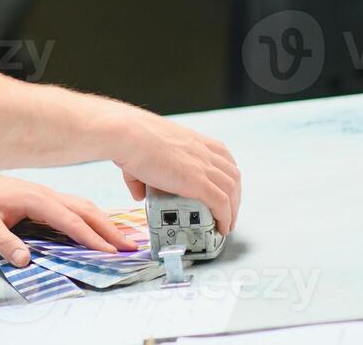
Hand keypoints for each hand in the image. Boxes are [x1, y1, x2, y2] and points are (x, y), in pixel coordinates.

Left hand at [0, 170, 137, 267]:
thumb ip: (4, 242)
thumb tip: (24, 259)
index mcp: (36, 199)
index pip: (70, 220)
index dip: (91, 237)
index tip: (109, 251)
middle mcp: (46, 194)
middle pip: (86, 210)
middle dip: (109, 229)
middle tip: (129, 247)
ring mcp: (48, 194)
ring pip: (84, 206)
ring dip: (104, 222)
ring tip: (122, 240)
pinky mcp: (45, 198)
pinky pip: (75, 207)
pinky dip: (92, 218)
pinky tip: (98, 228)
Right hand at [110, 107, 240, 234]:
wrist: (127, 135)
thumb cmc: (128, 138)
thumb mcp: (140, 154)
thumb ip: (139, 177)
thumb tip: (139, 194)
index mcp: (192, 139)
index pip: (222, 155)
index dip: (227, 174)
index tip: (225, 187)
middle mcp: (202, 151)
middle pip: (232, 174)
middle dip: (235, 195)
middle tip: (228, 210)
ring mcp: (202, 166)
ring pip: (232, 190)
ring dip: (233, 210)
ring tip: (226, 224)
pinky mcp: (197, 182)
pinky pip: (221, 203)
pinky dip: (225, 217)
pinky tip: (221, 227)